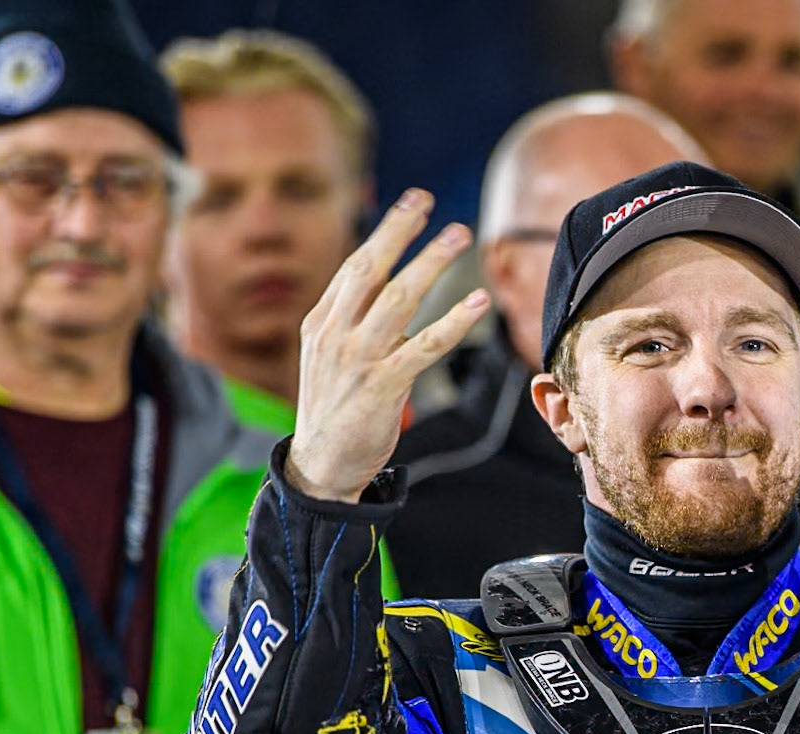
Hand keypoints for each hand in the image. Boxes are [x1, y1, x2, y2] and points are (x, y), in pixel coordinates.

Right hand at [288, 189, 489, 501]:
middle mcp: (336, 334)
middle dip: (400, 231)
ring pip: (399, 299)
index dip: (386, 231)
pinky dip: (454, 321)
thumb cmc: (333, 410)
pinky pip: (425, 346)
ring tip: (459, 235)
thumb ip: (355, 324)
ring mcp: (359, 359)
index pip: (356, 266)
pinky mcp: (383, 386)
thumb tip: (392, 294)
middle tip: (429, 200)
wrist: (321, 466)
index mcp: (322, 322)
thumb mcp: (331, 358)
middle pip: (371, 269)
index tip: (413, 202)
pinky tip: (478, 302)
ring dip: (431, 263)